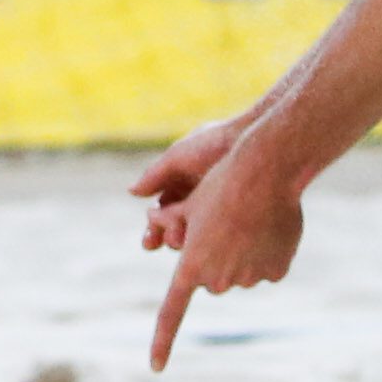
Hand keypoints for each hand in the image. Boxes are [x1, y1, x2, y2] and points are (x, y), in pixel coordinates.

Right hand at [130, 110, 260, 235]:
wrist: (251, 137)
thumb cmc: (212, 143)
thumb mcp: (178, 157)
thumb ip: (155, 175)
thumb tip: (131, 192)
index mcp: (179, 186)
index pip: (161, 216)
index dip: (154, 231)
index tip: (150, 243)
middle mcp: (195, 200)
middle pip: (176, 230)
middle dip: (168, 239)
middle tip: (166, 244)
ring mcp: (215, 208)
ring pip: (196, 235)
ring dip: (187, 242)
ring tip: (184, 240)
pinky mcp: (234, 215)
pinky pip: (218, 235)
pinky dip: (209, 242)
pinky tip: (206, 244)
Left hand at [143, 144, 303, 371]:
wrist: (266, 170)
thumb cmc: (221, 181)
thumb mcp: (190, 202)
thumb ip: (172, 222)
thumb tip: (154, 222)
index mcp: (191, 267)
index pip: (171, 314)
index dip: (162, 342)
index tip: (155, 367)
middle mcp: (217, 279)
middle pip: (211, 278)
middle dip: (213, 257)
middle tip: (224, 224)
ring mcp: (249, 278)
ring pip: (239, 272)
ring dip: (241, 253)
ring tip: (249, 219)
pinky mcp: (275, 272)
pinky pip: (265, 268)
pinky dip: (266, 252)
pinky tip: (269, 227)